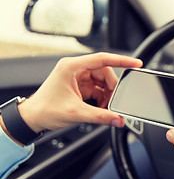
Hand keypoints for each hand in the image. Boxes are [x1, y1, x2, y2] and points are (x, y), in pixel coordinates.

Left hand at [18, 52, 141, 132]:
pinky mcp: (80, 86)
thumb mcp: (76, 113)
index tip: (135, 63)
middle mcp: (76, 69)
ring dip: (108, 95)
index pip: (102, 59)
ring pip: (103, 81)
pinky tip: (102, 108)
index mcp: (72, 67)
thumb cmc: (44, 109)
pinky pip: (98, 89)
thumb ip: (100, 116)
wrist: (32, 118)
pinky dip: (103, 98)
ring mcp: (78, 77)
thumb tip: (118, 119)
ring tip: (106, 108)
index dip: (122, 60)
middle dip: (112, 87)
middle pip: (105, 72)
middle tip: (115, 101)